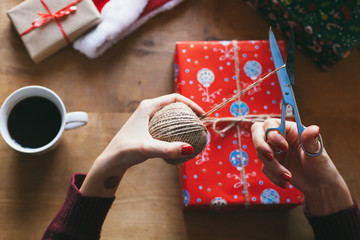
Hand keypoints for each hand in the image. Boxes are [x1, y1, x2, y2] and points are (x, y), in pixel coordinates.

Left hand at [80, 93, 204, 197]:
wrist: (111, 161)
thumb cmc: (125, 151)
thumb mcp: (147, 149)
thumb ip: (168, 149)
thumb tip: (190, 148)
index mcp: (148, 106)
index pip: (175, 98)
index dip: (191, 104)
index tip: (202, 115)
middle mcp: (148, 109)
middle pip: (174, 106)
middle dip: (189, 113)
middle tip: (201, 124)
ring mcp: (148, 119)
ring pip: (171, 115)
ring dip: (183, 121)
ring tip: (194, 131)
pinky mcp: (148, 128)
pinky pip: (167, 124)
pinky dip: (177, 129)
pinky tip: (182, 139)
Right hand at [251, 119, 351, 214]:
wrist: (319, 186)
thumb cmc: (321, 166)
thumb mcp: (317, 153)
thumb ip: (311, 141)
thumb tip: (315, 128)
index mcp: (289, 129)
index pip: (271, 124)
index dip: (273, 134)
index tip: (284, 148)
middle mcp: (279, 137)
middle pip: (257, 132)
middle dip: (261, 145)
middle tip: (270, 157)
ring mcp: (273, 150)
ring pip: (261, 154)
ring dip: (273, 167)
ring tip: (288, 177)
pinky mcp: (270, 164)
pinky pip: (264, 168)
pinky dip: (274, 177)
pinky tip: (286, 182)